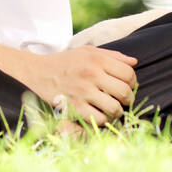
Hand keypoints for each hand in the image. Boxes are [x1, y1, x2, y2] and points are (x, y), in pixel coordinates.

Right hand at [21, 47, 138, 126]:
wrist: (37, 73)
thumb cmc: (66, 62)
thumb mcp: (88, 51)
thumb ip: (112, 55)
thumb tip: (134, 62)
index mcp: (97, 59)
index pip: (128, 74)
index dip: (133, 82)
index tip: (129, 86)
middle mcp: (92, 74)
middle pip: (125, 92)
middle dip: (128, 99)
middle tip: (123, 100)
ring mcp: (83, 92)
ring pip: (114, 108)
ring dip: (117, 112)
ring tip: (112, 109)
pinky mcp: (74, 108)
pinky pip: (99, 119)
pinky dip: (102, 119)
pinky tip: (98, 114)